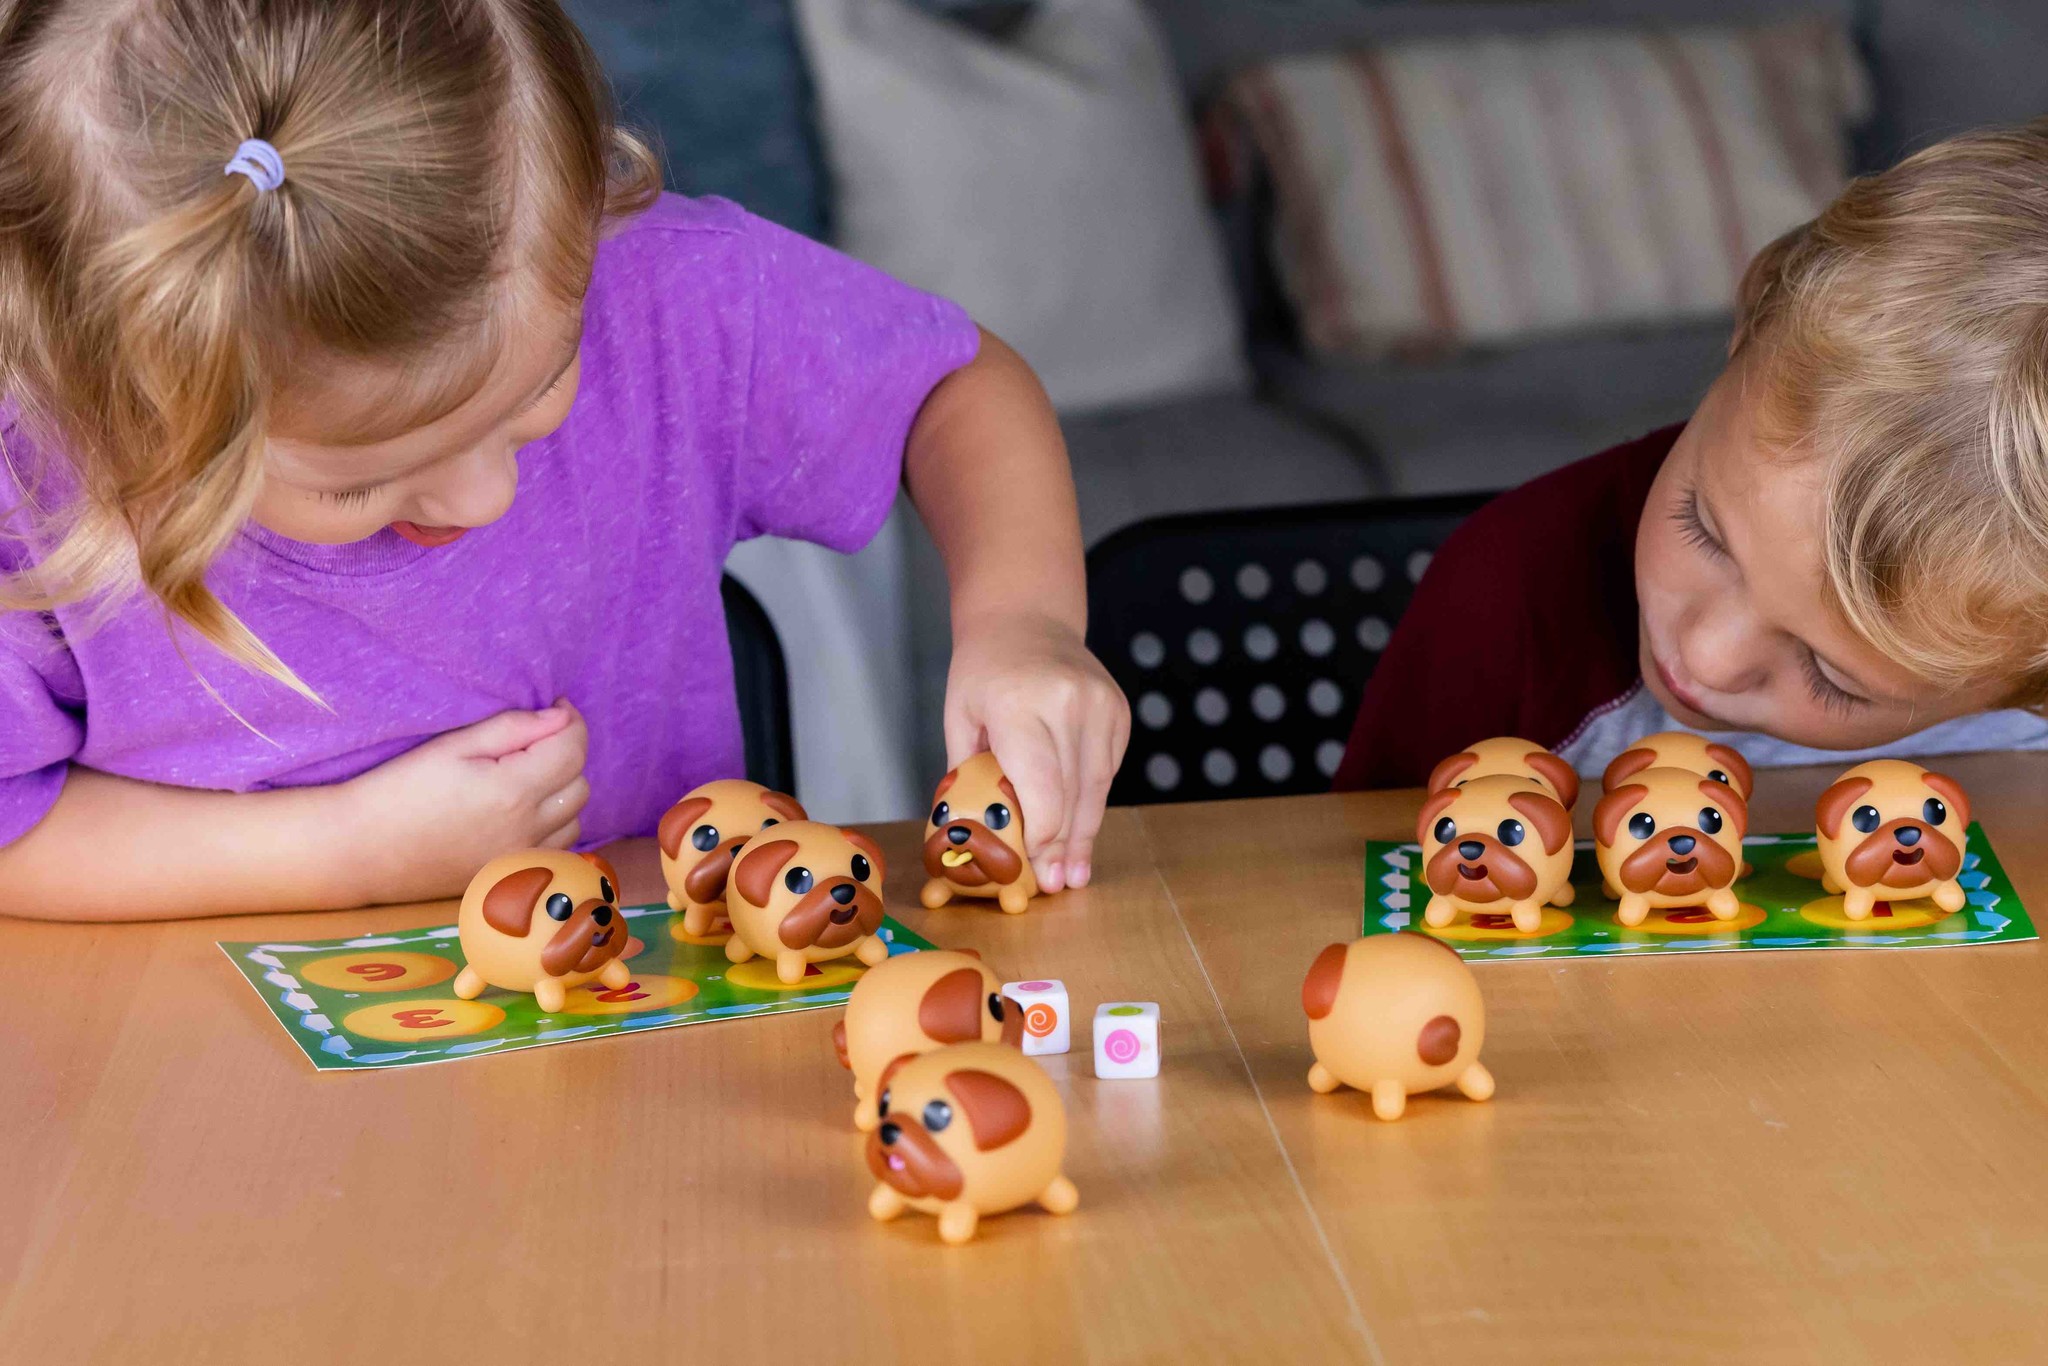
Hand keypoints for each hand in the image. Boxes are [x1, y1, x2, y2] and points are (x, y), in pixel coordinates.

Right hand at [336, 700, 589, 904]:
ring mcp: (520, 858)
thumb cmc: (398, 789)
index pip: (573, 750)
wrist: (360, 850)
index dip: (572, 722)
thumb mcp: (452, 746)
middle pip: (579, 785)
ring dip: (562, 793)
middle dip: (566, 755)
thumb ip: (512, 729)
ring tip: (527, 777)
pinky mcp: (509, 876)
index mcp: (513, 791)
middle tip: (534, 741)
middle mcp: (526, 830)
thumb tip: (560, 717)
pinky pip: (555, 847)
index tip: (557, 706)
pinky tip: (522, 812)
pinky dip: (553, 825)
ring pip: (574, 819)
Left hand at [944, 612, 1129, 891]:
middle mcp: (1068, 704)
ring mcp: (1101, 705)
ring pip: (1097, 786)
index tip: (1036, 869)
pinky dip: (1093, 799)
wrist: (1026, 619)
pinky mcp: (1119, 711)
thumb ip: (972, 775)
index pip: (1042, 788)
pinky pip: (1107, 768)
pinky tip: (1081, 829)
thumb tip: (980, 837)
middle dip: (1064, 846)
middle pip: (1073, 793)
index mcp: (1020, 706)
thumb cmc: (983, 673)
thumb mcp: (960, 719)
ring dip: (1085, 832)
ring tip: (1074, 872)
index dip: (1043, 837)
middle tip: (1057, 885)